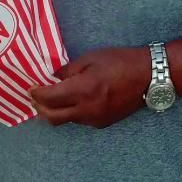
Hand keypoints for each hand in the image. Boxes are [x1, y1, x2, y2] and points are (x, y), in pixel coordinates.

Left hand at [29, 47, 151, 128]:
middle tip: (35, 98)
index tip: (31, 88)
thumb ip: (69, 70)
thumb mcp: (92, 58)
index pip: (48, 98)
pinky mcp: (103, 123)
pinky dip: (72, 112)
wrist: (150, 77)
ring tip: (53, 99)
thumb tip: (53, 78)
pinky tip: (74, 101)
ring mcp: (95, 119)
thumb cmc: (121, 61)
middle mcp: (86, 109)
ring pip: (66, 120)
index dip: (36, 94)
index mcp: (83, 90)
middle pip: (52, 117)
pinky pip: (80, 120)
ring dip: (55, 111)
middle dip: (39, 108)